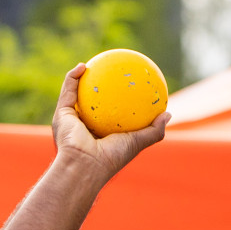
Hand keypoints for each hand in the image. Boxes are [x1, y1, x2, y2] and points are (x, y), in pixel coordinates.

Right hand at [51, 64, 168, 183]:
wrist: (85, 165)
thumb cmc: (112, 157)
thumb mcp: (138, 142)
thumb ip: (154, 130)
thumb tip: (168, 114)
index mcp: (101, 135)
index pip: (109, 116)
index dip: (117, 101)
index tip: (127, 88)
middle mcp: (85, 127)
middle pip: (91, 103)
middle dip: (97, 88)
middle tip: (109, 73)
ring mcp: (71, 121)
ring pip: (75, 94)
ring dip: (81, 78)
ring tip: (93, 64)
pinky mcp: (62, 114)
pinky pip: (68, 91)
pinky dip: (73, 77)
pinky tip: (83, 66)